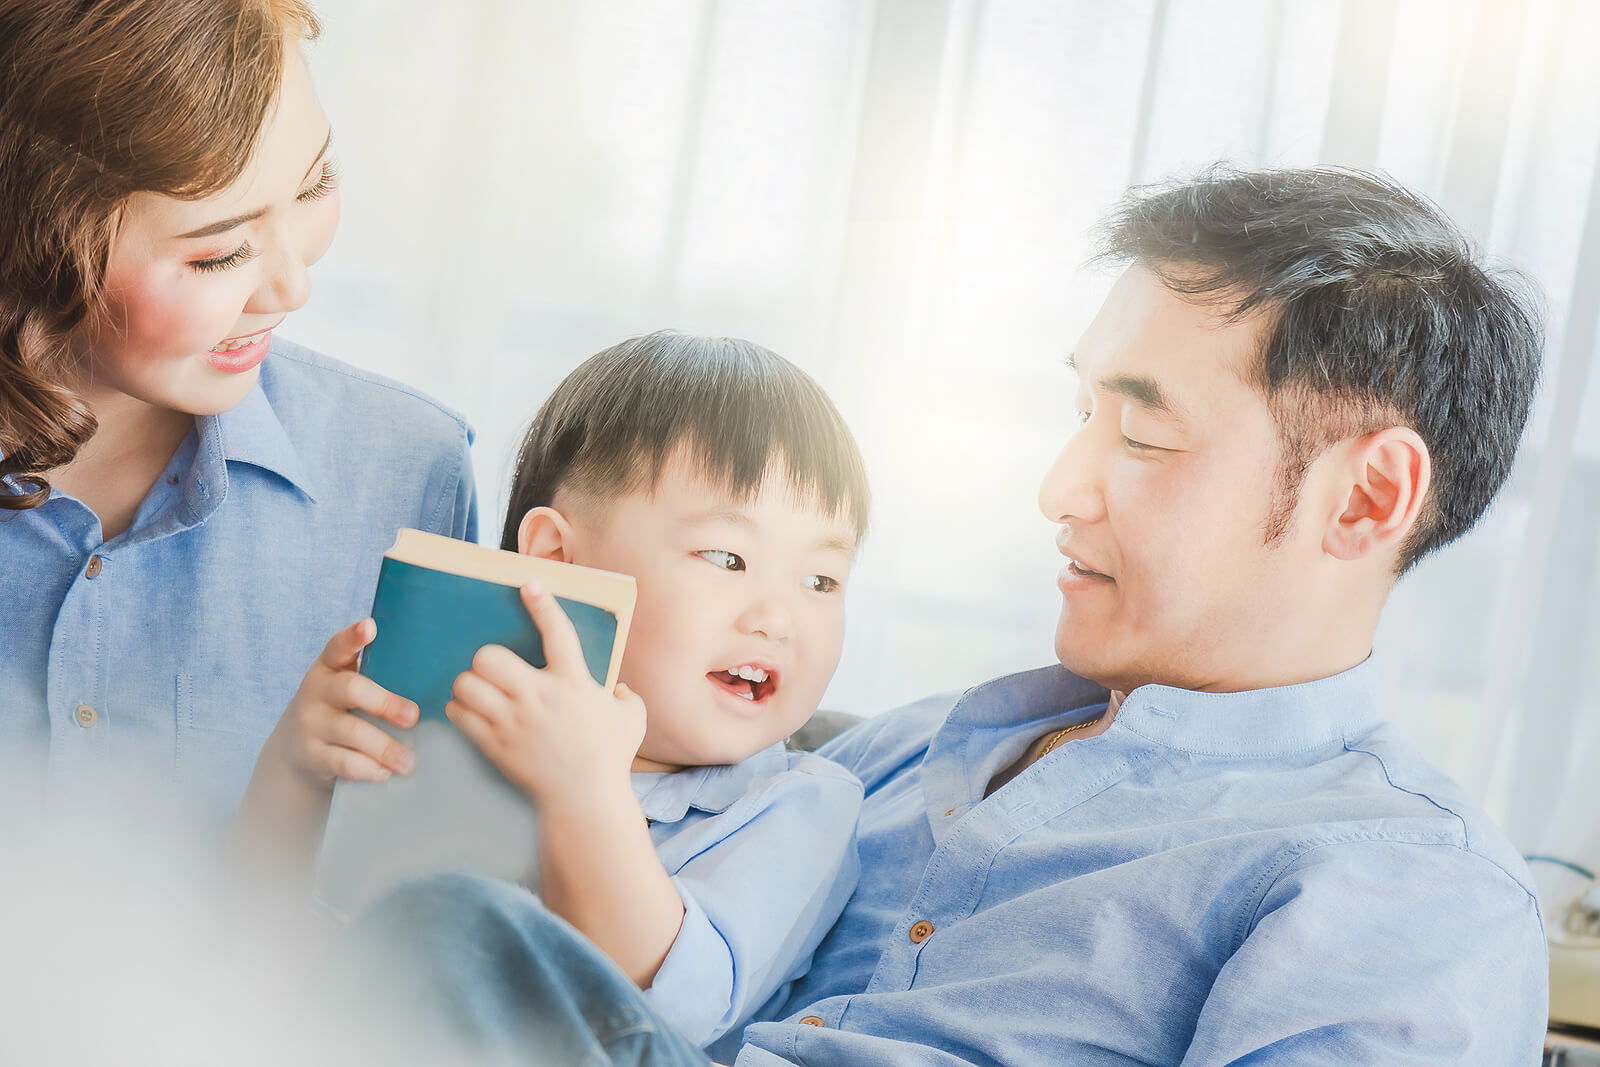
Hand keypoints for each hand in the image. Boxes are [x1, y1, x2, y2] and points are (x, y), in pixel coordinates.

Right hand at [264, 618, 419, 790]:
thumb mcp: (348, 684)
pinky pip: (342, 761)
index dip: (353, 636)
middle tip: (413, 716)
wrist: (296, 748)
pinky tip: (385, 773)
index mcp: (330, 666)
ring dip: (384, 747)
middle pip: (351, 689)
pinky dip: (367, 768)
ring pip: (351, 731)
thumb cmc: (342, 708)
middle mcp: (317, 690)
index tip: (370, 627)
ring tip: (409, 761)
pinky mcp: (311, 754)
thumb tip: (441, 673)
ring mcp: (311, 723)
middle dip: (385, 703)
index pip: (339, 646)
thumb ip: (379, 673)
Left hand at [446, 582, 645, 804]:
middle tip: (496, 670)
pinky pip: (460, 715)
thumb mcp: (631, 719)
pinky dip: (460, 709)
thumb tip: (616, 689)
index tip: (528, 586)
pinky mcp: (495, 744)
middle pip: (490, 657)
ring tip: (479, 691)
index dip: (542, 605)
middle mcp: (539, 697)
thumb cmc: (610, 758)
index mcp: (573, 683)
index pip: (557, 633)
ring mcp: (513, 721)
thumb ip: (626, 696)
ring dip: (469, 683)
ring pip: (467, 684)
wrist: (585, 801)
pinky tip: (470, 712)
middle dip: (488, 658)